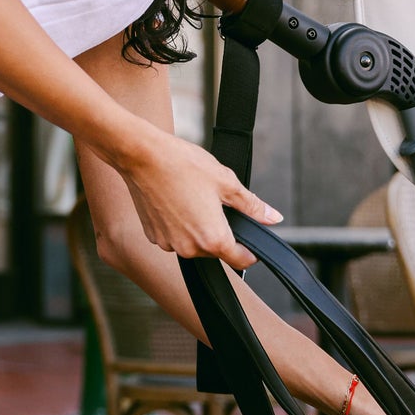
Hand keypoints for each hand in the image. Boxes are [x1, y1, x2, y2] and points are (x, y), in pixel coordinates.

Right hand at [117, 124, 280, 271]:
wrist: (140, 154)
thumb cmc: (183, 165)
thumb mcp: (227, 182)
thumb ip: (252, 206)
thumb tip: (274, 218)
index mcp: (213, 239)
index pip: (241, 260)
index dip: (251, 252)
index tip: (251, 241)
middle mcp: (190, 248)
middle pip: (216, 251)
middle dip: (221, 232)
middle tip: (214, 204)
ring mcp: (169, 244)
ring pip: (194, 244)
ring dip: (199, 229)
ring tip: (192, 199)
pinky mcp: (153, 236)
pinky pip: (175, 237)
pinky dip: (179, 226)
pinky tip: (176, 202)